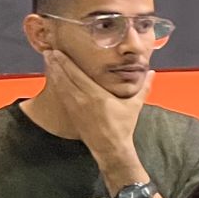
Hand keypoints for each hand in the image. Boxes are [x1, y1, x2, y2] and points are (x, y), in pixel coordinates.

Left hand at [43, 49, 144, 163]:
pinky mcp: (72, 113)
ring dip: (53, 72)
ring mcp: (75, 107)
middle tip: (47, 51)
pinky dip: (56, 84)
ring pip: (60, 85)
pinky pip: (61, 95)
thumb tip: (152, 72)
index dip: (66, 62)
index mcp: (97, 95)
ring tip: (47, 60)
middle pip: (65, 77)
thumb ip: (143, 88)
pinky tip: (52, 78)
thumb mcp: (135, 105)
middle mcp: (83, 99)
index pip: (77, 74)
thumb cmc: (123, 126)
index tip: (58, 51)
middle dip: (56, 63)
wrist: (110, 146)